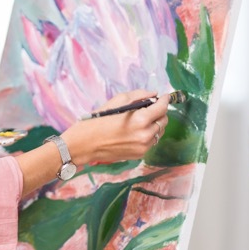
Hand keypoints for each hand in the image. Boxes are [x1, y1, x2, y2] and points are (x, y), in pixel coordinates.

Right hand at [15, 90, 170, 194]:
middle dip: (160, 112)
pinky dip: (148, 134)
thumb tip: (154, 94)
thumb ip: (138, 96)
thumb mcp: (116, 101)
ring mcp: (143, 147)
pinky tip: (135, 130)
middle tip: (150, 107)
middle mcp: (145, 135)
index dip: (164, 100)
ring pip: (159, 133)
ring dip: (155, 124)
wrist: (83, 145)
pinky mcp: (139, 155)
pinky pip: (151, 142)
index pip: (162, 108)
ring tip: (142, 119)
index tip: (164, 96)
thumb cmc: (97, 121)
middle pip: (164, 121)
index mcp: (141, 120)